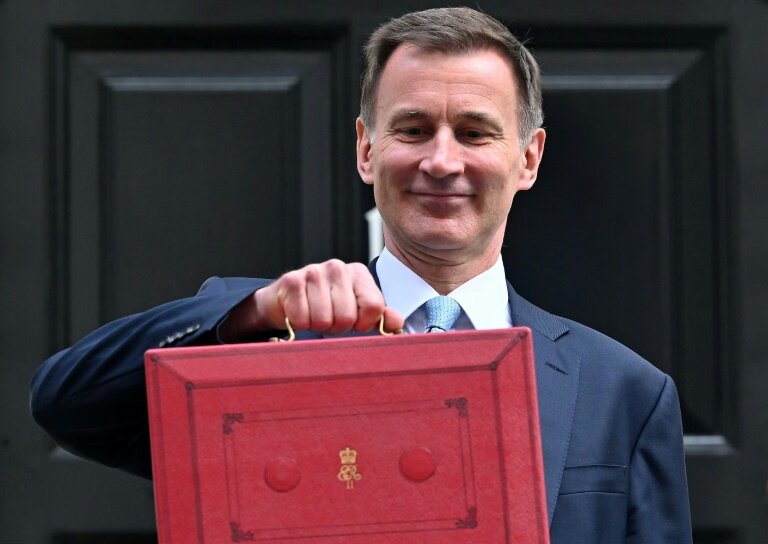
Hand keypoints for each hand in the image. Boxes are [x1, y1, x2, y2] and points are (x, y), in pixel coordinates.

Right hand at [219, 260, 403, 340]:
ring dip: (318, 326)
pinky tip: (299, 312)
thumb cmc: (326, 307)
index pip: (373, 307)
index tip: (354, 322)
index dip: (363, 323)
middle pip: (348, 317)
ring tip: (314, 315)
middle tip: (329, 319)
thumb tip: (397, 322)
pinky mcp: (292, 281)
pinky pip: (302, 318)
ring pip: (324, 320)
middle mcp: (337, 267)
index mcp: (358, 273)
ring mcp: (313, 271)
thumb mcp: (356, 311)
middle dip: (338, 327)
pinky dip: (300, 323)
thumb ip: (379, 316)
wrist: (285, 301)